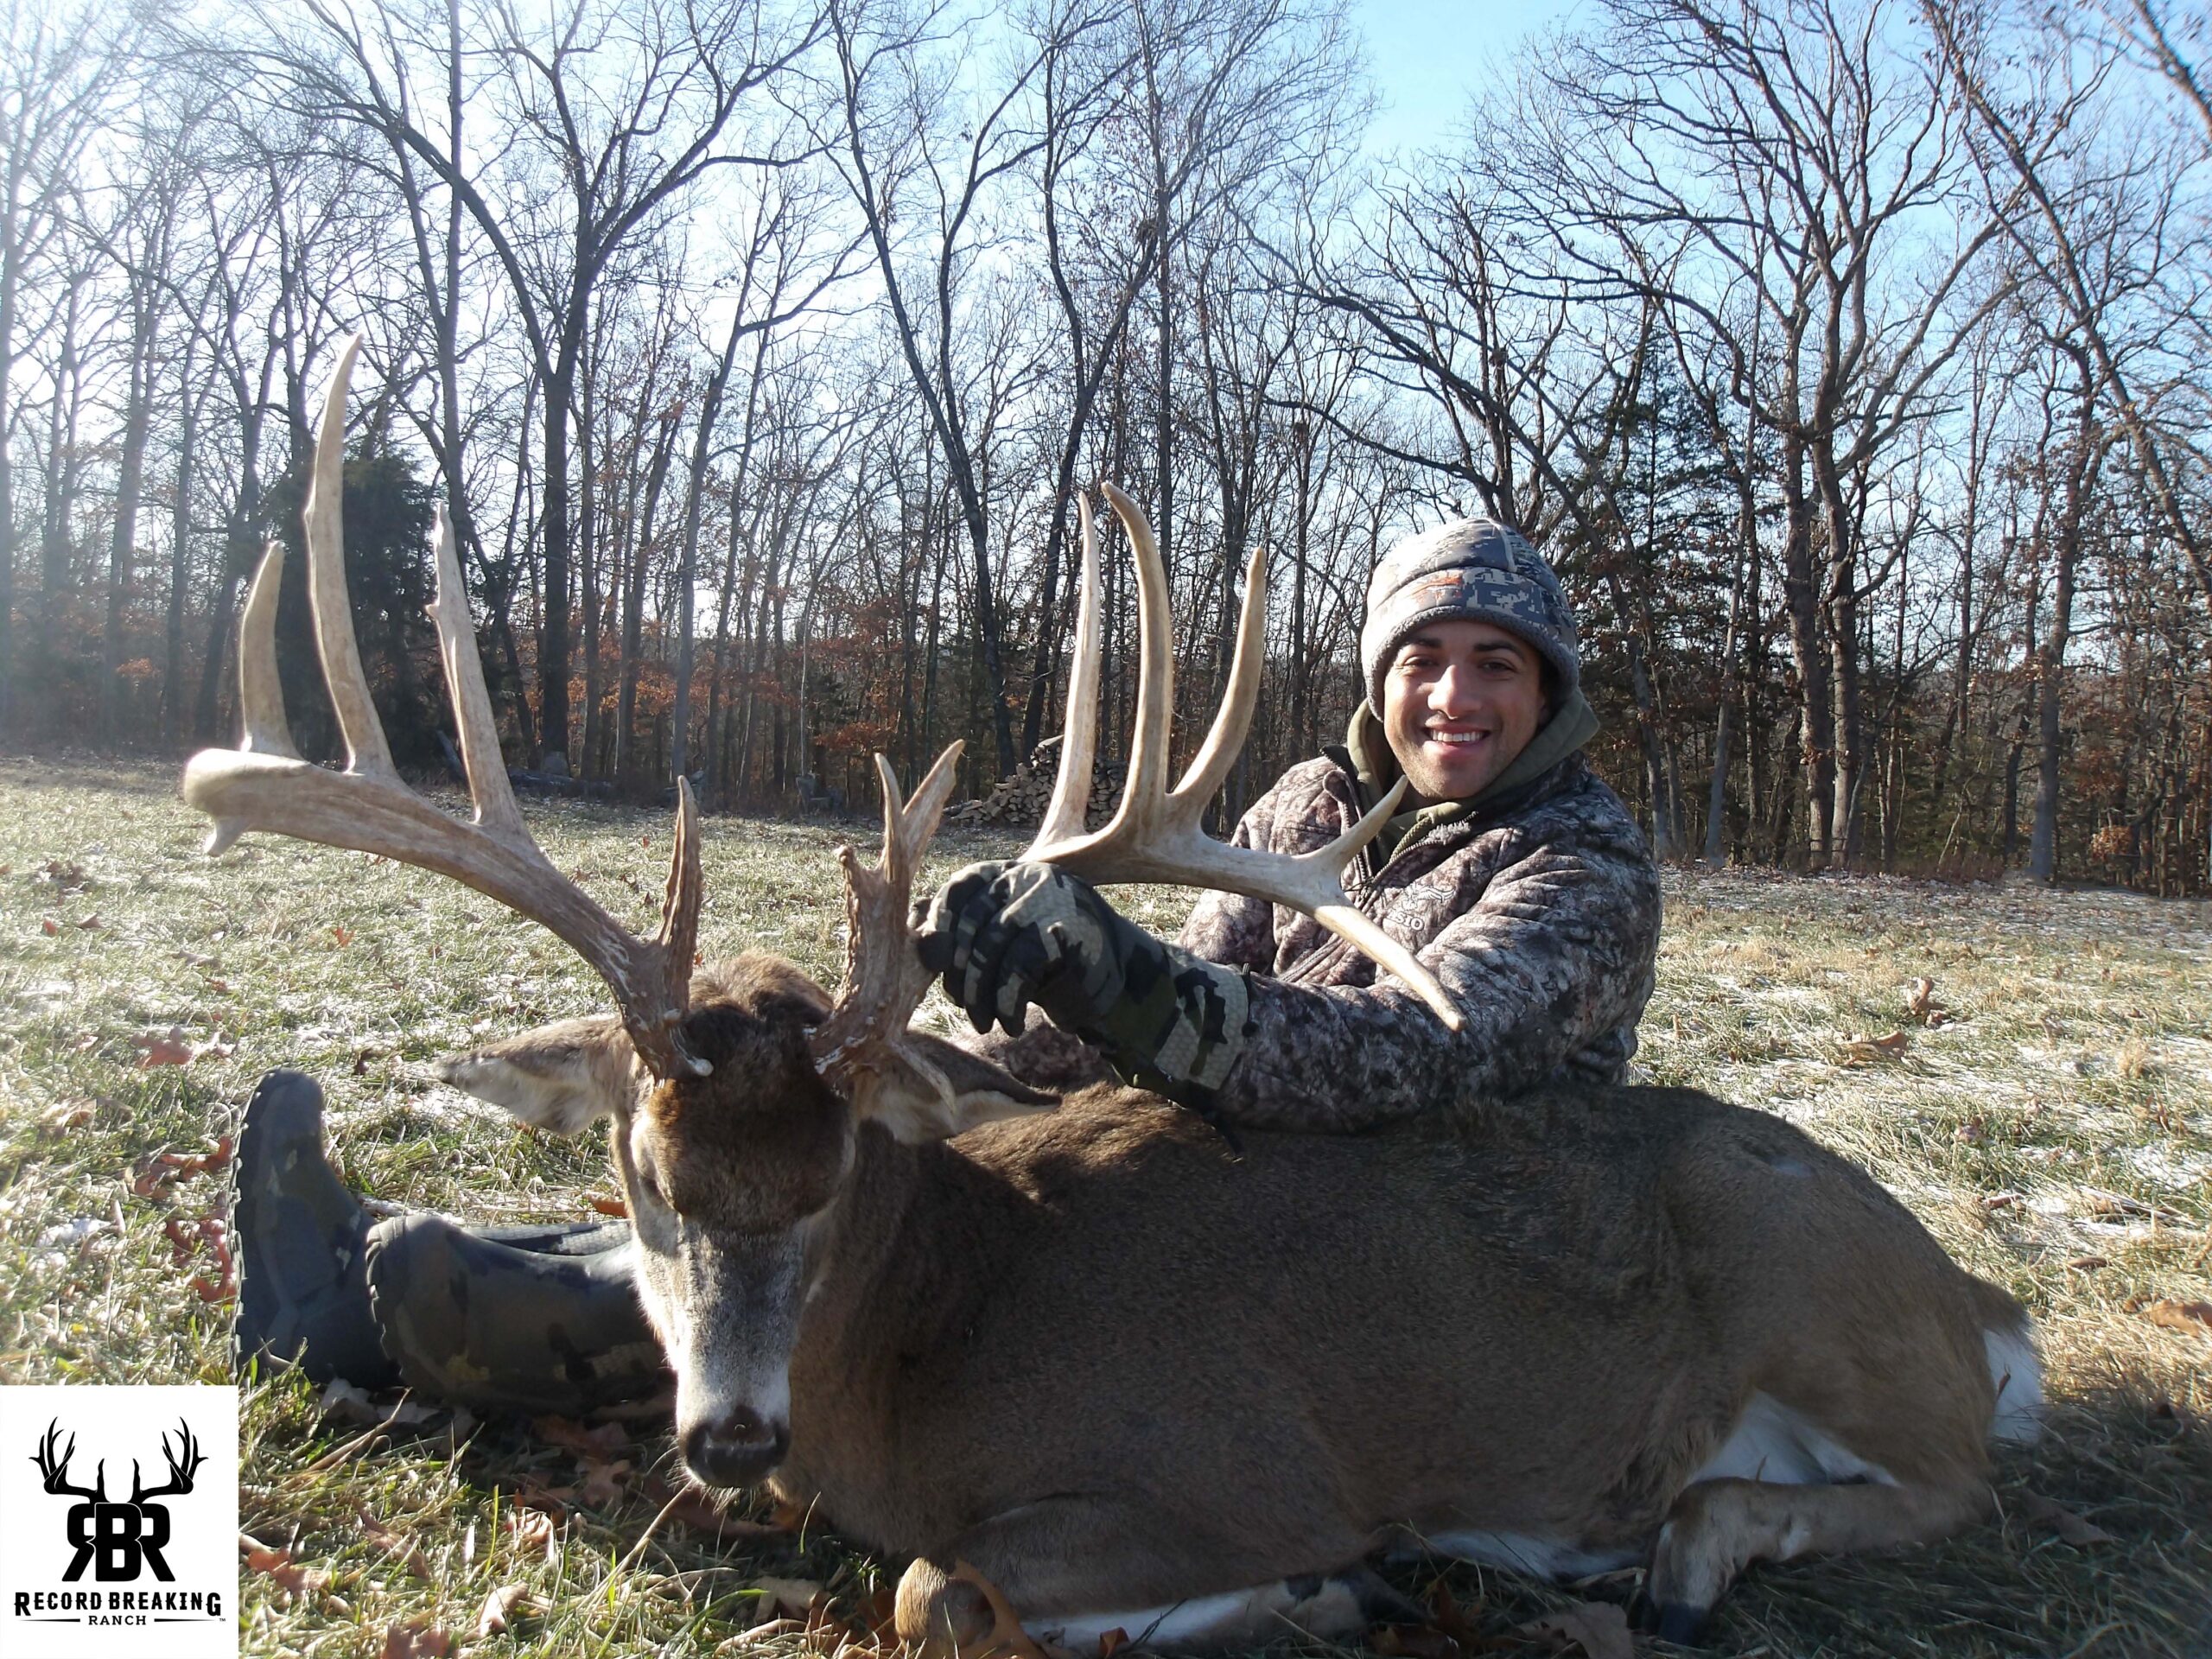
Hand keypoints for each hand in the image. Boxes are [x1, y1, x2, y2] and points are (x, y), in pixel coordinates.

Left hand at [916, 860, 1250, 1104]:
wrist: (1118, 980)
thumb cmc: (1048, 963)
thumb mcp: (1000, 945)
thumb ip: (962, 936)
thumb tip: (915, 939)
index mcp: (1006, 873)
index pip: (958, 889)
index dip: (939, 926)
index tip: (932, 965)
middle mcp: (1028, 877)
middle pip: (973, 923)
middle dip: (961, 973)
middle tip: (964, 1006)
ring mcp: (1052, 900)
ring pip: (994, 947)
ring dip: (982, 994)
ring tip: (986, 1020)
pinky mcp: (1069, 931)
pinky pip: (1022, 967)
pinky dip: (1008, 1000)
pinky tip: (1010, 1022)